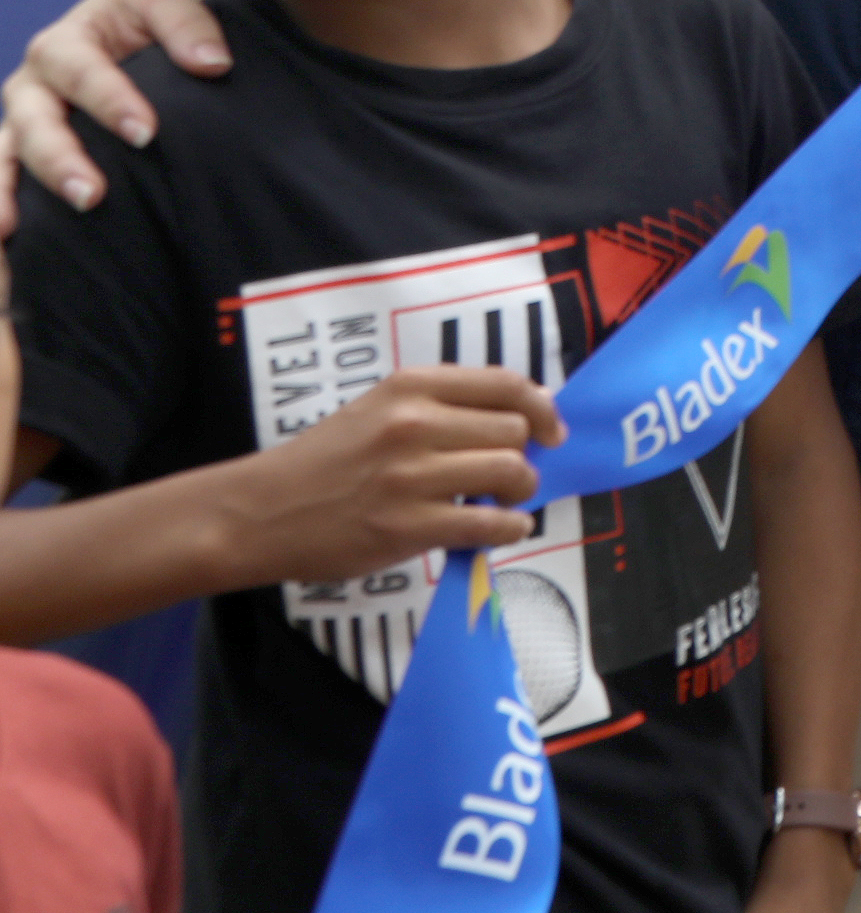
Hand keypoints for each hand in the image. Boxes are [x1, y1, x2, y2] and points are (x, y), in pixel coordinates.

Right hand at [5, 0, 229, 227]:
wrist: (123, 29)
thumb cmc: (145, 22)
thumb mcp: (163, 4)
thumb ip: (186, 25)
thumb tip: (213, 63)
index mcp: (65, 44)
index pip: (81, 71)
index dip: (109, 100)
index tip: (146, 132)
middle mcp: (33, 86)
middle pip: (34, 123)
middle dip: (58, 159)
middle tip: (91, 195)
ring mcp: (21, 123)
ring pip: (2, 159)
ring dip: (4, 195)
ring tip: (11, 231)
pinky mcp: (19, 156)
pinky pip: (0, 185)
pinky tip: (4, 243)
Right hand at [229, 368, 560, 584]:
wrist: (258, 512)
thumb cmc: (324, 462)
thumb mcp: (379, 409)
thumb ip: (443, 407)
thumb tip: (524, 417)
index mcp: (409, 387)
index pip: (506, 384)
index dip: (542, 408)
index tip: (551, 430)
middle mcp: (413, 424)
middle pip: (515, 431)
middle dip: (526, 456)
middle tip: (512, 475)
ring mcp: (410, 476)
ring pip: (510, 473)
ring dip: (520, 492)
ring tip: (505, 501)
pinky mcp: (406, 527)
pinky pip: (489, 524)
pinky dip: (509, 528)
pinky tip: (502, 529)